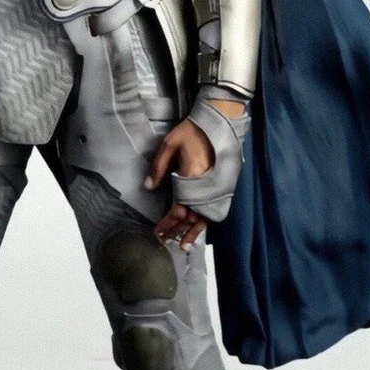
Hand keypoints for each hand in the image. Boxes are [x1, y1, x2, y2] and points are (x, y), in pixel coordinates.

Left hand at [144, 117, 213, 248]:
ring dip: (192, 233)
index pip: (178, 209)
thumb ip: (159, 167)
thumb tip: (148, 187)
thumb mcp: (170, 144)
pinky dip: (204, 223)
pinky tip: (199, 229)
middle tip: (165, 241)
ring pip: (203, 218)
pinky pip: (212, 211)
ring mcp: (215, 188)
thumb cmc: (192, 131)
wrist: (218, 123)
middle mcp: (205, 188)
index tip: (157, 232)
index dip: (168, 223)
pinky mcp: (221, 187)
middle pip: (190, 218)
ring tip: (183, 246)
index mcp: (191, 178)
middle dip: (177, 231)